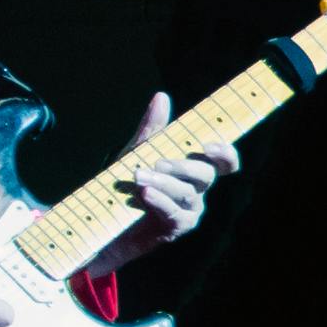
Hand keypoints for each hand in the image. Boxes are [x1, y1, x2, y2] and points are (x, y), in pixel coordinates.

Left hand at [74, 91, 239, 283]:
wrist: (101, 219)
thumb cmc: (125, 184)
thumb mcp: (136, 152)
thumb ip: (151, 129)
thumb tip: (162, 96)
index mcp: (193, 171)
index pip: (223, 162)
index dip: (225, 154)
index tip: (207, 146)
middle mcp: (197, 191)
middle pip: (206, 175)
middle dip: (183, 167)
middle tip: (157, 163)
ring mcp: (188, 212)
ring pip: (188, 194)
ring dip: (164, 183)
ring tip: (138, 177)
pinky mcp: (174, 230)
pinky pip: (175, 215)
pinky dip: (160, 202)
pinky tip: (145, 194)